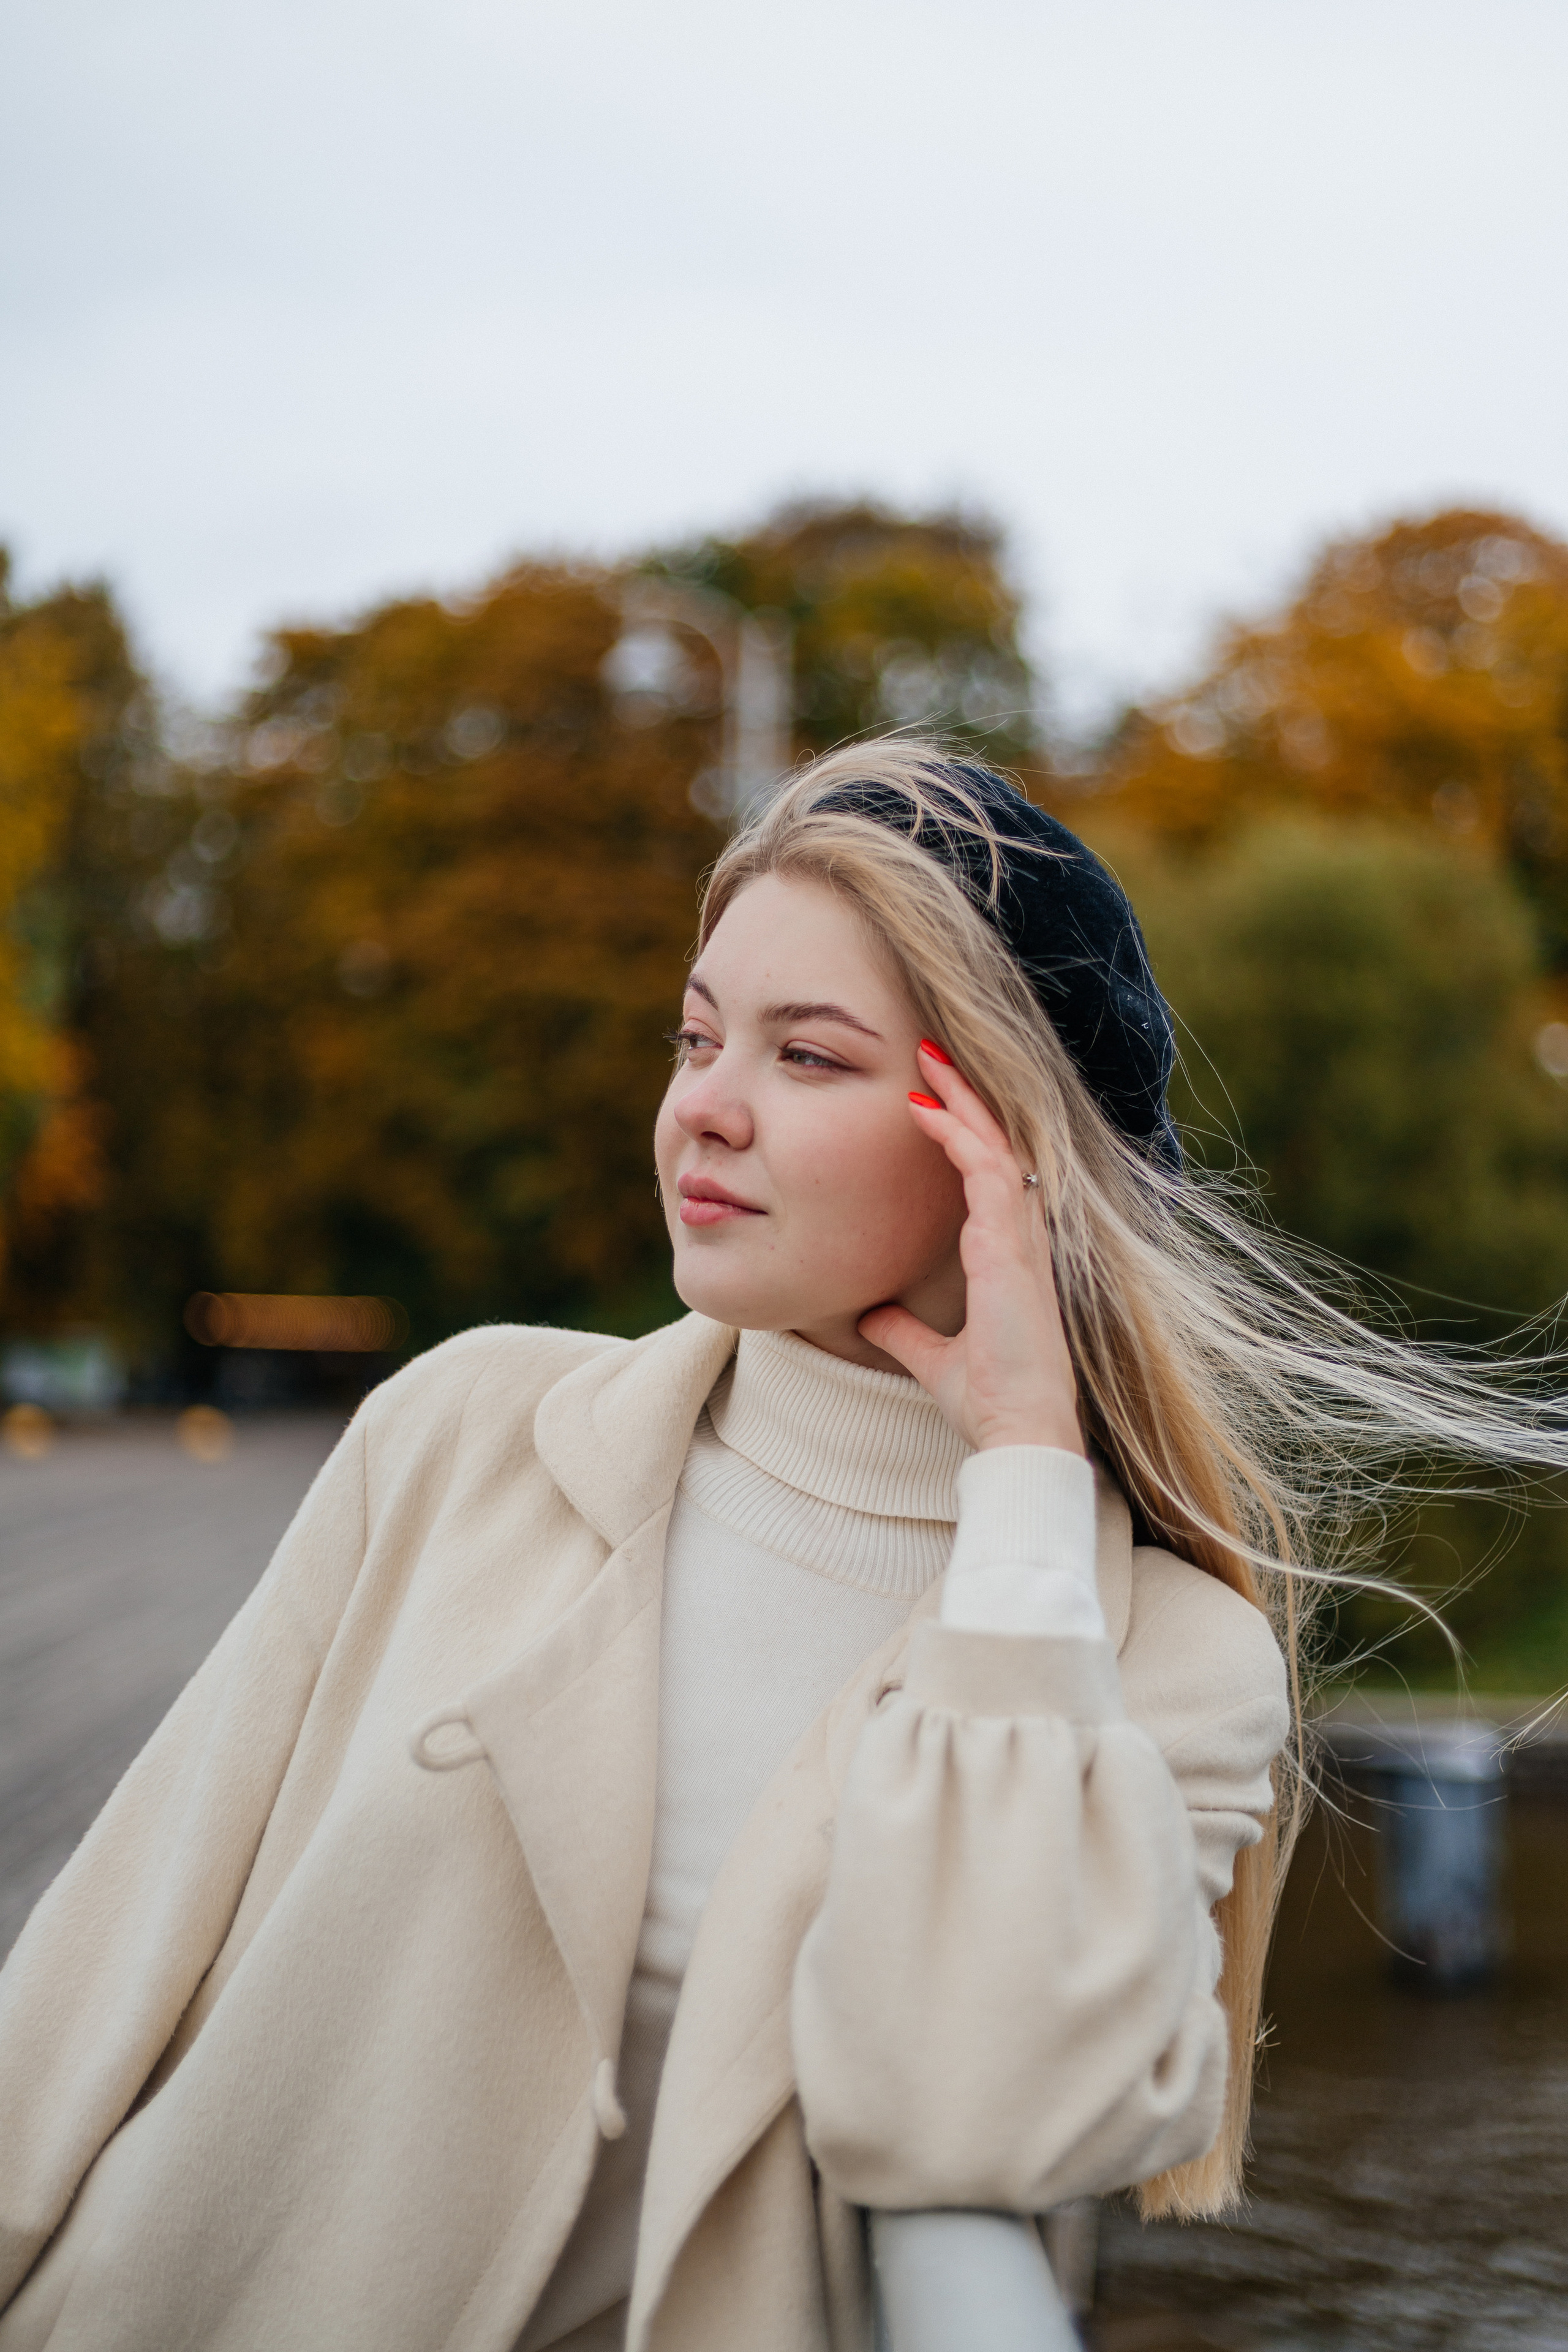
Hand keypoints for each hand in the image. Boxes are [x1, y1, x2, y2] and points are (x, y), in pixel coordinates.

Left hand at [858, 1043, 1083, 1455]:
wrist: (1019, 1431)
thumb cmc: (990, 1399)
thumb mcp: (933, 1357)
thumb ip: (905, 1332)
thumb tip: (871, 1315)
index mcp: (1009, 1255)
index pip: (988, 1173)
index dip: (961, 1131)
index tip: (924, 1099)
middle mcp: (1021, 1237)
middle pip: (997, 1143)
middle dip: (965, 1095)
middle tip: (930, 1052)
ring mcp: (1020, 1237)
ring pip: (994, 1143)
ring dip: (960, 1098)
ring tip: (927, 1057)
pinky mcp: (1011, 1244)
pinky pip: (986, 1169)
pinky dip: (957, 1134)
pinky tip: (924, 1109)